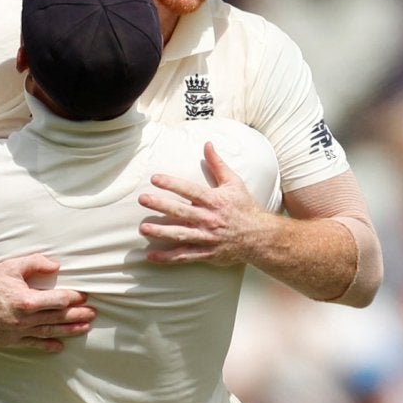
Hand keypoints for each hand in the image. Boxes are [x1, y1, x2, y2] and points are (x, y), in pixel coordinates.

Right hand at [0, 253, 95, 353]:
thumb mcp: (10, 266)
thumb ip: (35, 263)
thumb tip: (56, 266)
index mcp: (26, 300)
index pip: (58, 300)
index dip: (73, 297)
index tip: (84, 296)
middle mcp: (24, 319)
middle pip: (57, 317)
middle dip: (77, 315)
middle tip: (93, 314)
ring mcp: (17, 331)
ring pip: (49, 331)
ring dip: (69, 330)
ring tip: (85, 329)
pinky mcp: (10, 339)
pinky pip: (33, 343)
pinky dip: (47, 345)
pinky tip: (60, 346)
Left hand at [139, 142, 273, 265]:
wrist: (259, 236)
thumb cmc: (244, 207)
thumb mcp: (234, 183)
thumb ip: (217, 164)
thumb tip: (207, 144)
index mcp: (214, 201)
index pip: (190, 190)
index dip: (172, 184)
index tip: (155, 179)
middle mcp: (209, 219)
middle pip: (181, 211)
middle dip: (161, 205)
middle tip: (143, 199)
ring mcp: (207, 237)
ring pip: (180, 235)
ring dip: (161, 232)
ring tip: (143, 228)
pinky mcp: (206, 253)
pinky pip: (184, 256)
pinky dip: (167, 258)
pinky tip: (151, 256)